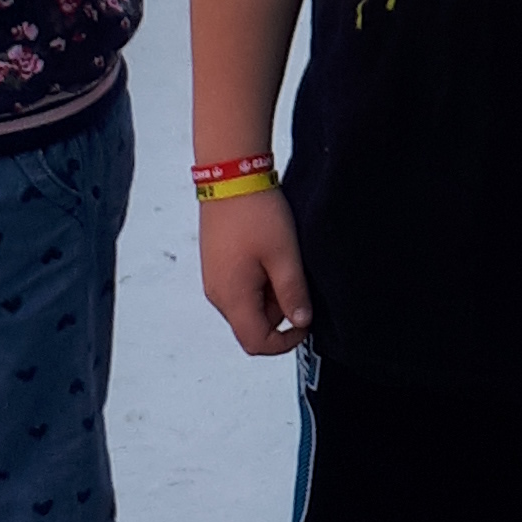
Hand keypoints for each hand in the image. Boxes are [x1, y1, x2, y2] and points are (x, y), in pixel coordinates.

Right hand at [201, 186, 312, 353]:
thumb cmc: (256, 213)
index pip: (256, 343)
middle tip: (295, 279)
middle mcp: (217, 294)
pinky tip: (270, 254)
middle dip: (279, 312)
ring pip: (248, 306)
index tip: (306, 323)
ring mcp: (215, 279)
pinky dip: (260, 281)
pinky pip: (241, 287)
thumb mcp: (285, 256)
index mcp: (232, 297)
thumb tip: (301, 321)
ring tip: (283, 261)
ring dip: (270, 295)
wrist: (230, 177)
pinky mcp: (217, 265)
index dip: (285, 342)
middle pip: (251, 326)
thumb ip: (293, 294)